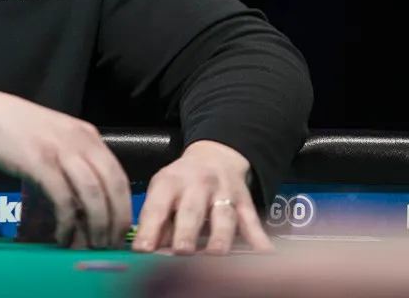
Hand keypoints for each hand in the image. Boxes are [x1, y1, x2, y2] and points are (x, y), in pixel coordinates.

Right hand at [0, 81, 131, 248]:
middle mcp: (81, 141)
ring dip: (96, 226)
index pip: (119, 177)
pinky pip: (62, 198)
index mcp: (88, 136)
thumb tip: (84, 206)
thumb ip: (73, 165)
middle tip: (109, 247)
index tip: (120, 234)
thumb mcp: (56, 140)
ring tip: (91, 247)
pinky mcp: (39, 162)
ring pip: (93, 194)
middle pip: (113, 187)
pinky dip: (67, 222)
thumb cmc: (17, 129)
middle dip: (115, 222)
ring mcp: (60, 150)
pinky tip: (62, 236)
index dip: (124, 209)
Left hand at [133, 140, 271, 255]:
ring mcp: (223, 192)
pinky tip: (264, 252)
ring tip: (216, 254)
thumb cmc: (182, 181)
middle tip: (182, 251)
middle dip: (186, 231)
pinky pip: (252, 219)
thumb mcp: (163, 190)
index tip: (143, 249)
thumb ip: (157, 219)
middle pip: (192, 209)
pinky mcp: (244, 200)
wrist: (215, 155)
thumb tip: (148, 250)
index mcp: (171, 182)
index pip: (158, 206)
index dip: (150, 228)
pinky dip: (259, 237)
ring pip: (224, 215)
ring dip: (220, 235)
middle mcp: (197, 185)